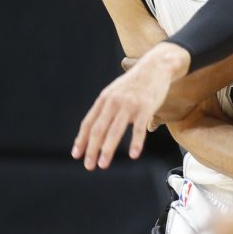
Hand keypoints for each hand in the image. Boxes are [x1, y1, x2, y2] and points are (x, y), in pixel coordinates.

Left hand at [73, 43, 189, 168]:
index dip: (81, 140)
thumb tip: (102, 126)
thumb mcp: (117, 92)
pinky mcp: (145, 107)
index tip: (76, 155)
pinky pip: (138, 128)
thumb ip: (109, 108)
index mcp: (104, 99)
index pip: (89, 123)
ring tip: (103, 164)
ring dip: (107, 149)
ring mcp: (129, 105)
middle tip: (89, 166)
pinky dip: (135, 142)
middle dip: (91, 149)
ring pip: (115, 131)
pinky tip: (133, 155)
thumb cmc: (137, 83)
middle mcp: (113, 102)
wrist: (156, 67)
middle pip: (99, 129)